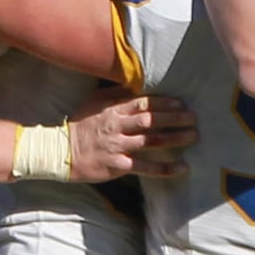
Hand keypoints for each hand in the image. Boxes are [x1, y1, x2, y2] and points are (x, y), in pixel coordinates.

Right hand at [69, 87, 197, 180]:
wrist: (60, 150)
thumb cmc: (79, 125)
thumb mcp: (95, 103)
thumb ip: (116, 95)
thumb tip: (136, 86)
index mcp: (113, 110)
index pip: (143, 103)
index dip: (164, 103)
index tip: (181, 104)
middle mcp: (117, 126)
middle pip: (150, 120)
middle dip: (174, 118)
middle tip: (194, 118)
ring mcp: (118, 146)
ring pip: (151, 141)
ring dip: (174, 138)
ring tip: (193, 136)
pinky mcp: (117, 165)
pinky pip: (145, 166)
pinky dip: (165, 168)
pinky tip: (182, 167)